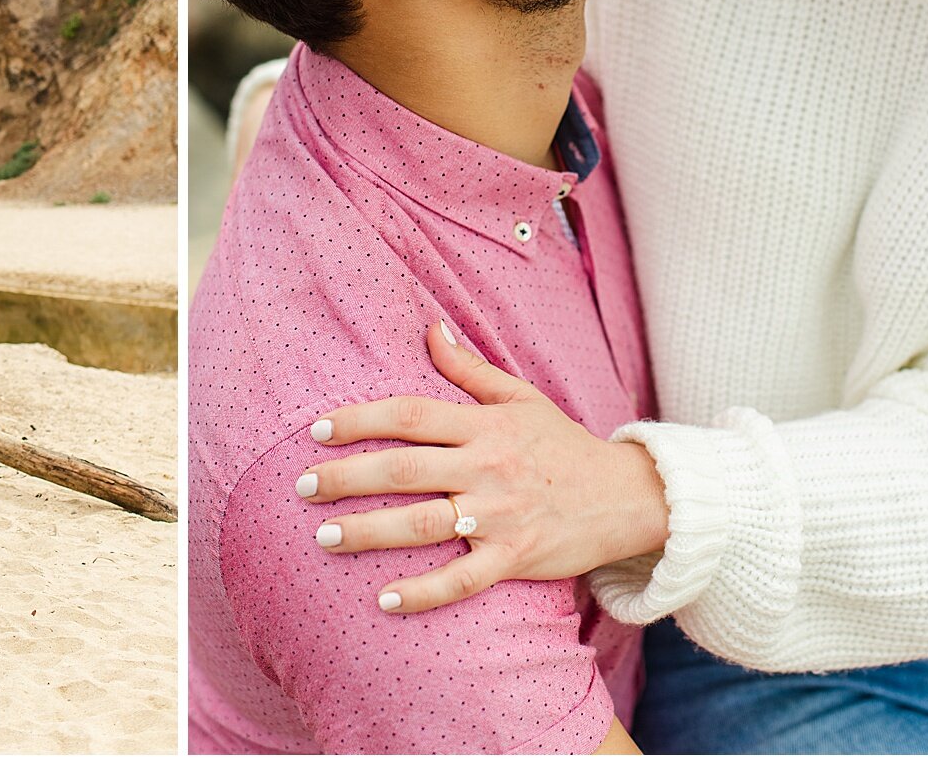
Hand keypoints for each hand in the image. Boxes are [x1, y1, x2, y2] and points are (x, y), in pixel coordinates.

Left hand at [298, 320, 669, 613]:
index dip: (359, 420)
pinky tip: (384, 598)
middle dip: (346, 478)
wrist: (625, 496)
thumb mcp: (520, 397)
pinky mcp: (514, 558)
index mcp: (484, 426)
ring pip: (423, 525)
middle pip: (404, 471)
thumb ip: (468, 368)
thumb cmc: (562, 444)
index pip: (409, 416)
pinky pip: (462, 579)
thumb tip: (430, 327)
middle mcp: (487, 468)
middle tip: (302, 486)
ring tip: (324, 536)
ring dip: (369, 531)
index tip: (317, 431)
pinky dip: (424, 592)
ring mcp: (499, 516)